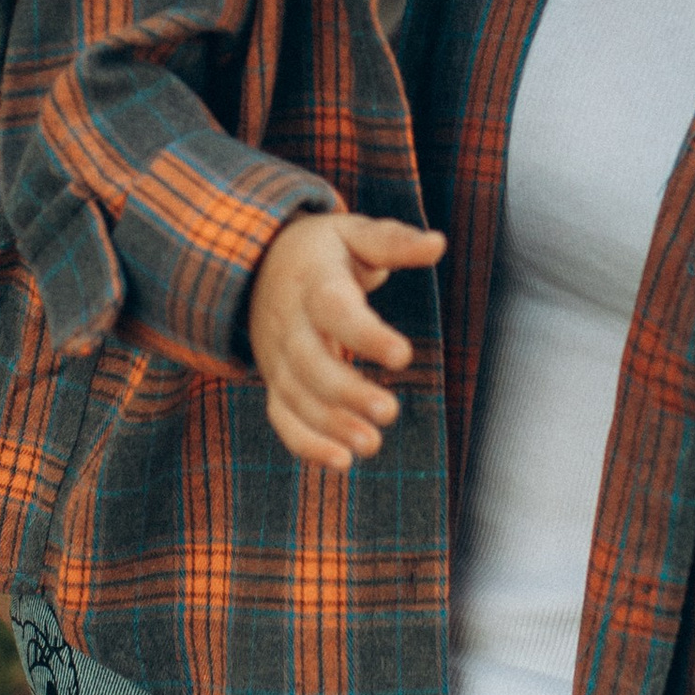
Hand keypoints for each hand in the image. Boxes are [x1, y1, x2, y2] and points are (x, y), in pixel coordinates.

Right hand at [249, 209, 445, 468]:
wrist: (256, 265)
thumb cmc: (323, 250)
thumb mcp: (354, 233)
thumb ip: (393, 242)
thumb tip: (438, 244)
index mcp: (312, 282)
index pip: (333, 309)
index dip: (365, 334)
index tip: (403, 356)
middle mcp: (289, 323)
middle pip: (310, 363)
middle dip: (346, 392)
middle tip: (389, 412)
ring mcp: (277, 357)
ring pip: (297, 396)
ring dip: (332, 424)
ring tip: (372, 444)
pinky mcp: (276, 382)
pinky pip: (284, 417)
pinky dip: (307, 443)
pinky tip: (343, 461)